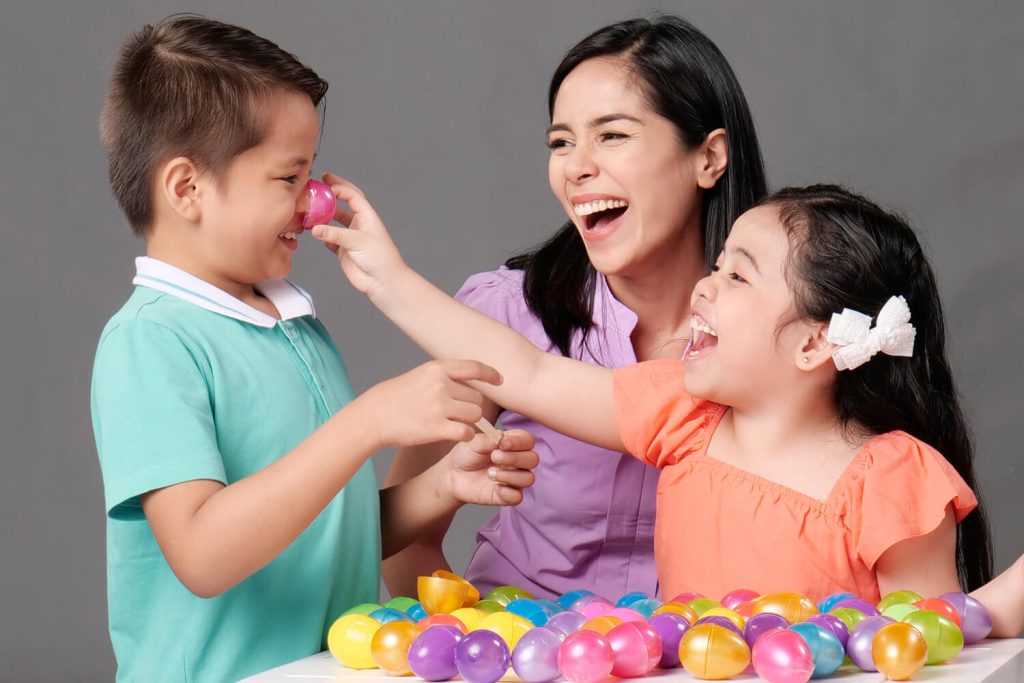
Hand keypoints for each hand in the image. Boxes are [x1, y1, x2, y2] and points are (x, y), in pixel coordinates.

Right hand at [311, 172, 405, 298]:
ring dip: (323, 215)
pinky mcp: (344, 251)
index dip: (339, 188)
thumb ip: (335, 234)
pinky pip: (330, 239)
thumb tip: (315, 228)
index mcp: (367, 217)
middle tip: (320, 182)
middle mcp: (358, 224)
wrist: (383, 282)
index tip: (325, 185)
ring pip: (334, 221)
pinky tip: (315, 234)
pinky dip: (322, 236)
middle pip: (344, 203)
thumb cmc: (379, 258)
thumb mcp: (358, 241)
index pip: (352, 196)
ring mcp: (350, 237)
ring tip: (310, 209)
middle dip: (333, 192)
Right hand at [360, 360, 501, 447]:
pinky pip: (466, 432)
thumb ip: (445, 378)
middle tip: (459, 415)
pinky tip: (454, 435)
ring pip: (475, 415)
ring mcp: (439, 406)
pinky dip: (464, 436)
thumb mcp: (420, 376)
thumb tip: (472, 384)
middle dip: (472, 407)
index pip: (474, 367)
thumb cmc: (397, 397)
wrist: (373, 416)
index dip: (490, 374)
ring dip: (469, 422)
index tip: (499, 380)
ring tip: (454, 424)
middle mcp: (440, 385)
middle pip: (477, 397)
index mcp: (437, 369)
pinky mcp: (437, 428)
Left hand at [445, 429, 538, 505]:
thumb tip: (502, 438)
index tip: (502, 443)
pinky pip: (518, 496)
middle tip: (494, 457)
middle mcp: (517, 462)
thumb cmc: (466, 455)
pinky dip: (507, 492)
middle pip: (533, 459)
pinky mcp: (507, 496)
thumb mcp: (474, 443)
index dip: (519, 442)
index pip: (528, 441)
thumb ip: (489, 439)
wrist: (453, 475)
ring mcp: (514, 479)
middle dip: (515, 458)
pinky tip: (494, 487)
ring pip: (528, 478)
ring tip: (490, 473)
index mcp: (512, 445)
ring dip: (510, 475)